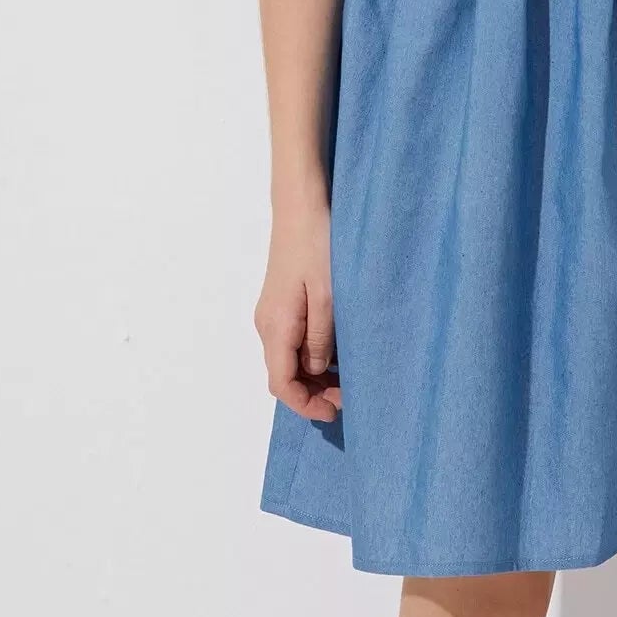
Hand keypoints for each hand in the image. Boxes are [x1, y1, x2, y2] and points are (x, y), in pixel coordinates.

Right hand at [255, 203, 341, 420]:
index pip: (282, 384)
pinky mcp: (280, 302)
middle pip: (283, 375)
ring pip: (288, 359)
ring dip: (313, 375)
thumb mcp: (329, 296)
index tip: (336, 411)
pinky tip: (335, 351)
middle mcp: (267, 325)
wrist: (300, 206)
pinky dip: (310, 355)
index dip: (306, 405)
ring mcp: (271, 313)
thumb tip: (316, 370)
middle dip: (312, 393)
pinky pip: (291, 341)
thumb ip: (321, 338)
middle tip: (348, 396)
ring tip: (346, 378)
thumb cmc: (318, 245)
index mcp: (276, 327)